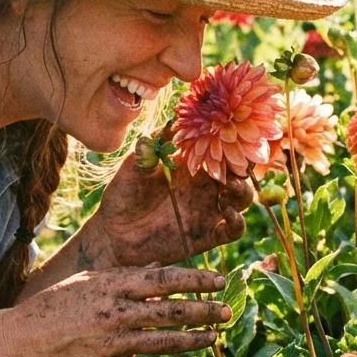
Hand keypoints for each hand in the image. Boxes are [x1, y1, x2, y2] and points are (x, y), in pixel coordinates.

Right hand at [6, 267, 229, 356]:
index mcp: (112, 285)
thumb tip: (160, 269)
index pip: (165, 279)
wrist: (20, 341)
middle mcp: (116, 313)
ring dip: (195, 340)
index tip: (219, 281)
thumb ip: (126, 276)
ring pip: (166, 343)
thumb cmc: (55, 306)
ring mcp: (112, 344)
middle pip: (173, 311)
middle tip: (227, 311)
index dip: (196, 280)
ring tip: (214, 337)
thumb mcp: (89, 280)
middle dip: (205, 311)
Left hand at [84, 138, 252, 267]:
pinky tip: (228, 213)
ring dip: (243, 191)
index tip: (232, 136)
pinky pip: (233, 230)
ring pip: (242, 198)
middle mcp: (203, 186)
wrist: (113, 233)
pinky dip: (238, 222)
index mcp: (190, 165)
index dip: (230, 142)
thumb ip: (152, 145)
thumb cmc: (122, 195)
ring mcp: (207, 211)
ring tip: (231, 186)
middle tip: (238, 163)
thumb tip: (171, 121)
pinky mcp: (206, 236)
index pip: (219, 148)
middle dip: (243, 165)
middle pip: (237, 172)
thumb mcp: (134, 166)